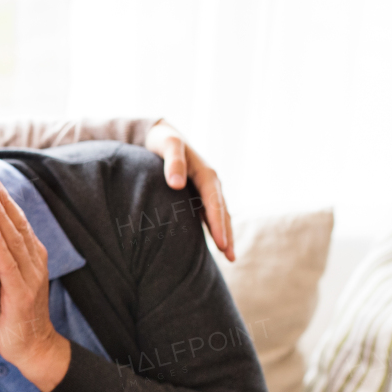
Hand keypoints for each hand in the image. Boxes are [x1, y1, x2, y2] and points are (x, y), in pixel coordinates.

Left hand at [0, 174, 70, 391]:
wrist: (32, 346)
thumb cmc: (15, 311)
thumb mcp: (8, 278)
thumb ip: (0, 257)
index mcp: (31, 255)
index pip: (17, 221)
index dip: (3, 198)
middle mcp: (35, 261)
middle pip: (17, 223)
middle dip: (1, 199)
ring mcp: (31, 277)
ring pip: (14, 240)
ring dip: (0, 215)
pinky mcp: (22, 294)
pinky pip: (10, 267)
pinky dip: (1, 248)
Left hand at [144, 120, 234, 261]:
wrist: (160, 134)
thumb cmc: (162, 140)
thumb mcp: (167, 145)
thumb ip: (172, 162)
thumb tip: (176, 185)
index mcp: (206, 174)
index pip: (214, 203)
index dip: (217, 224)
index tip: (220, 243)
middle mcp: (210, 182)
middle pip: (222, 212)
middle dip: (227, 234)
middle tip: (230, 257)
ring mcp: (206, 189)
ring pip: (219, 215)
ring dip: (224, 234)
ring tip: (229, 256)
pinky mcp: (198, 193)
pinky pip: (209, 214)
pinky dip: (214, 228)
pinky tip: (214, 243)